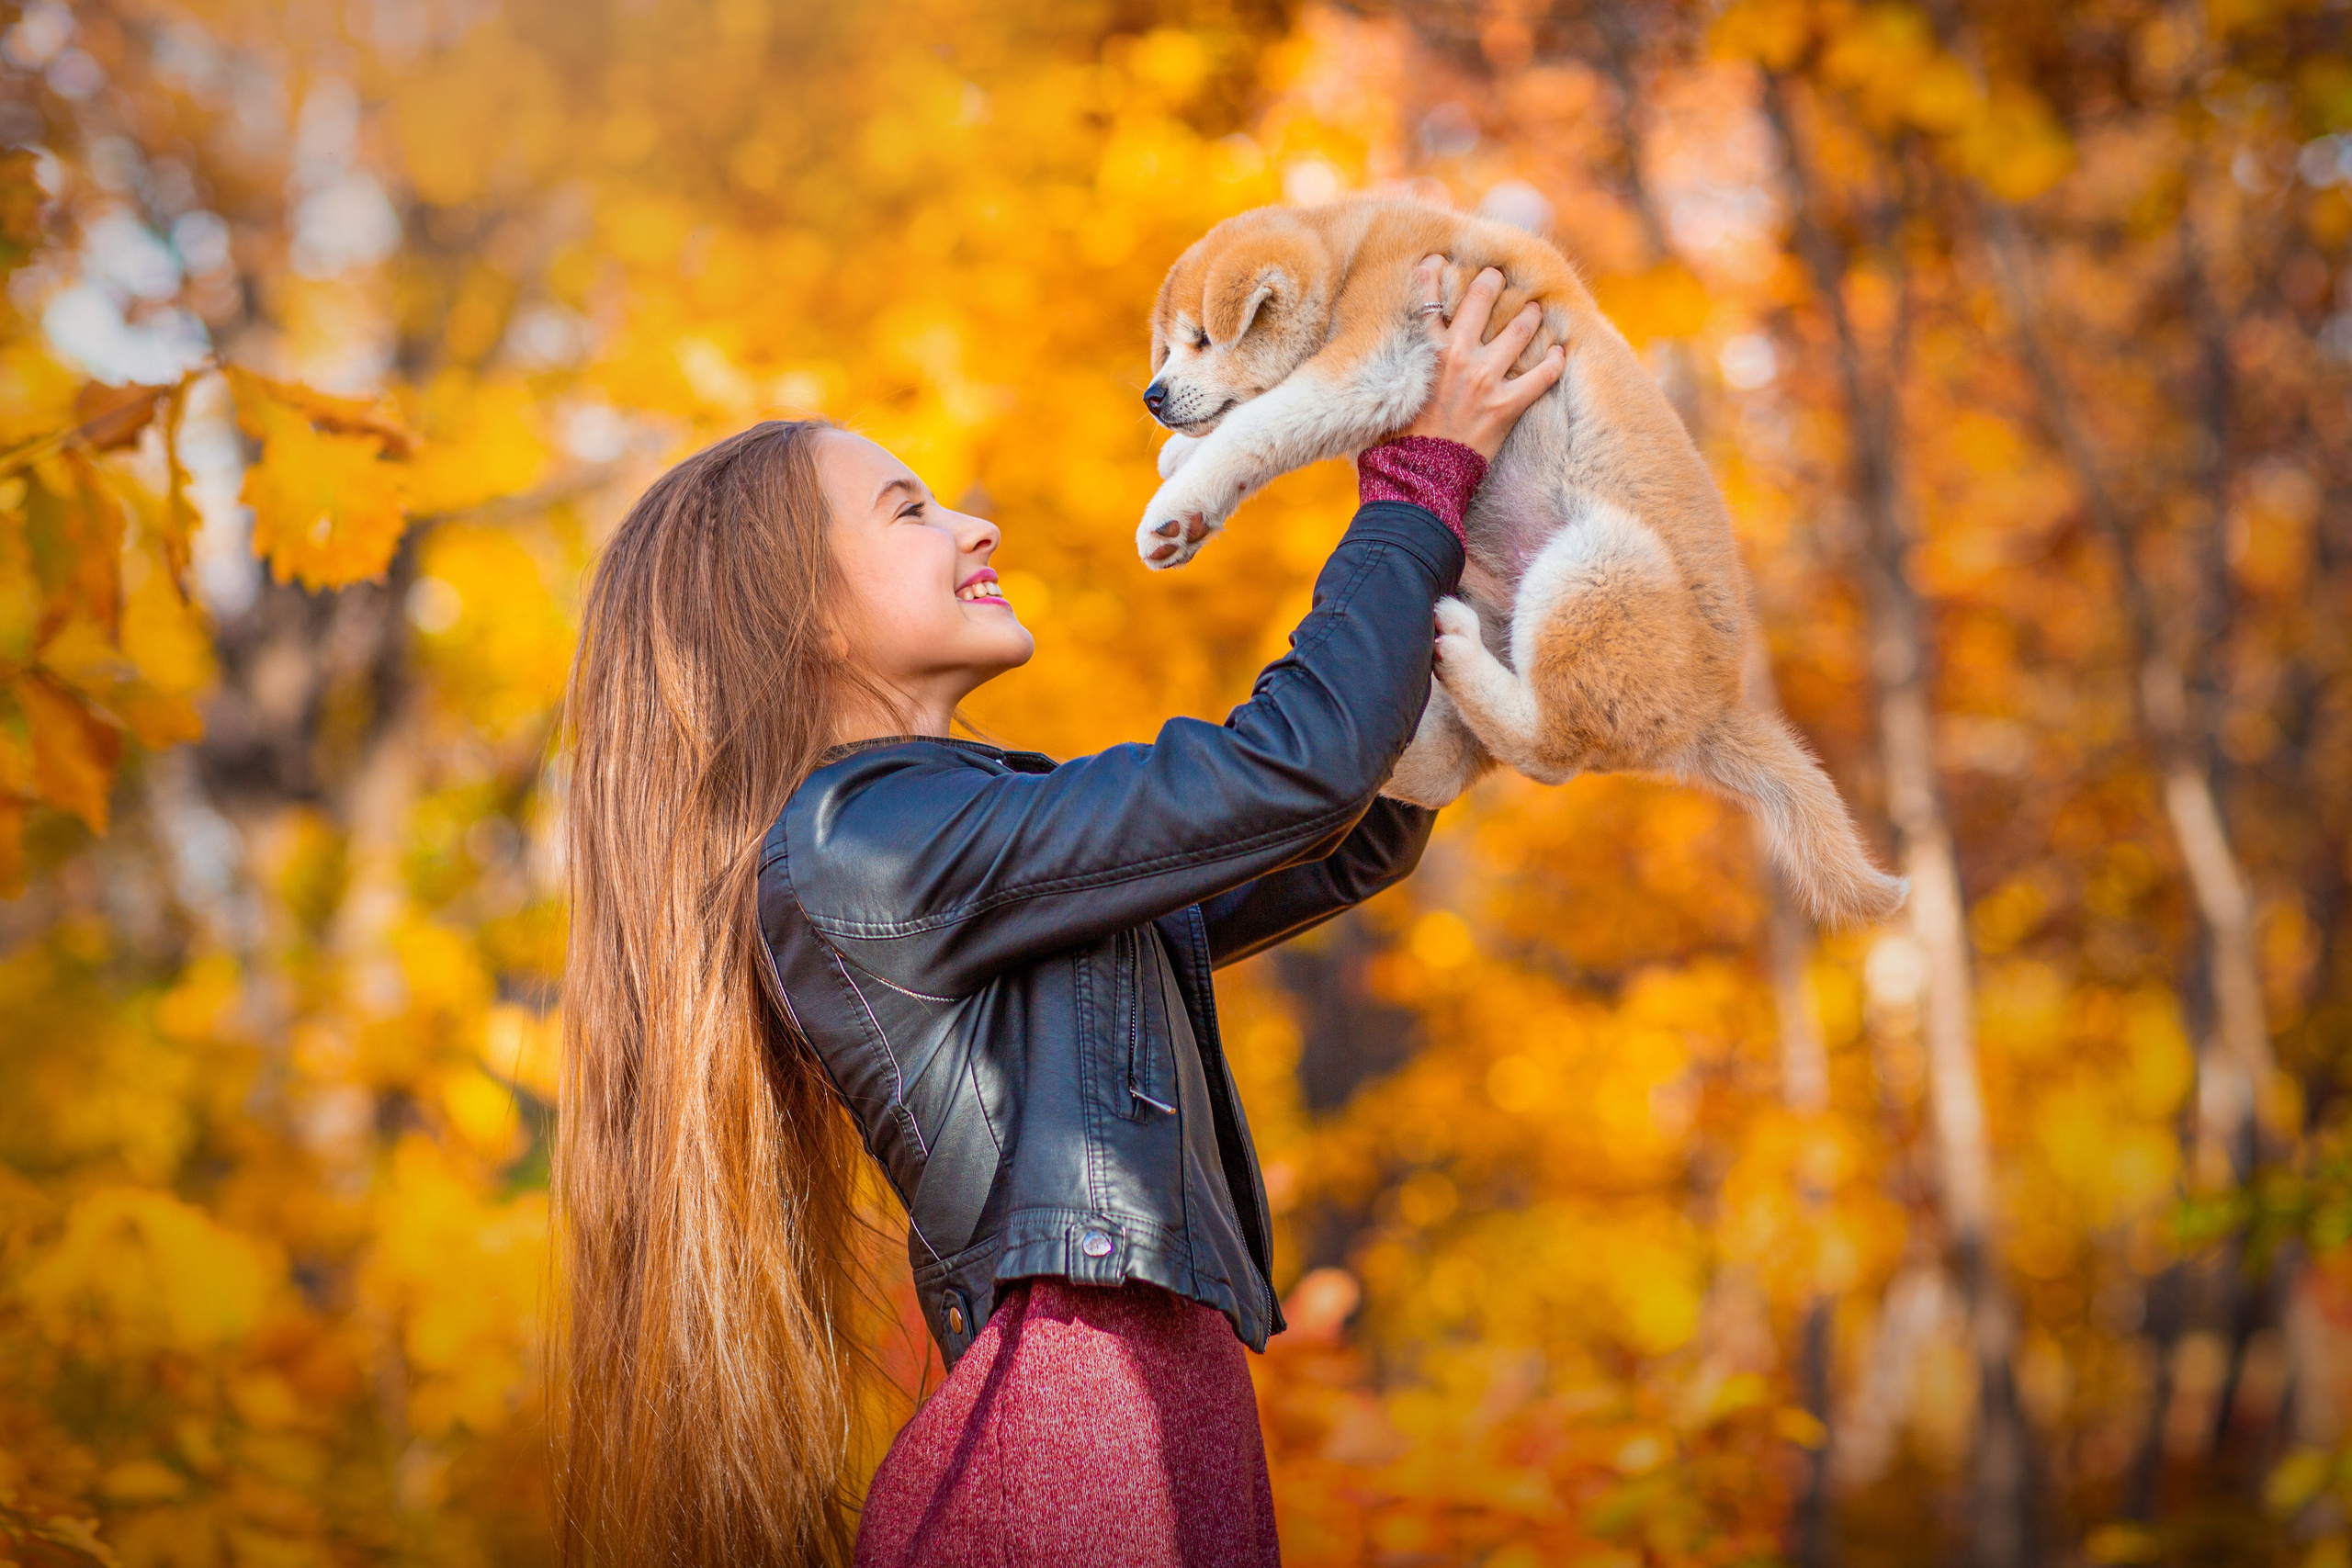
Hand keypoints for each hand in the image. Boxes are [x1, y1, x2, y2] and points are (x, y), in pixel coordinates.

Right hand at [1399, 258, 1564, 461]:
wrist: (1419, 477)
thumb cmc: (1396, 442)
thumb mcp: (1386, 394)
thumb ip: (1394, 369)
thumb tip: (1385, 361)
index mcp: (1424, 352)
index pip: (1427, 297)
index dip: (1432, 272)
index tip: (1438, 260)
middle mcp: (1457, 356)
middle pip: (1481, 299)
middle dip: (1493, 282)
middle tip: (1499, 277)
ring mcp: (1485, 378)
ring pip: (1519, 330)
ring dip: (1530, 316)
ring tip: (1535, 311)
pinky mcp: (1507, 404)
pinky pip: (1541, 376)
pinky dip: (1554, 362)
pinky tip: (1560, 354)